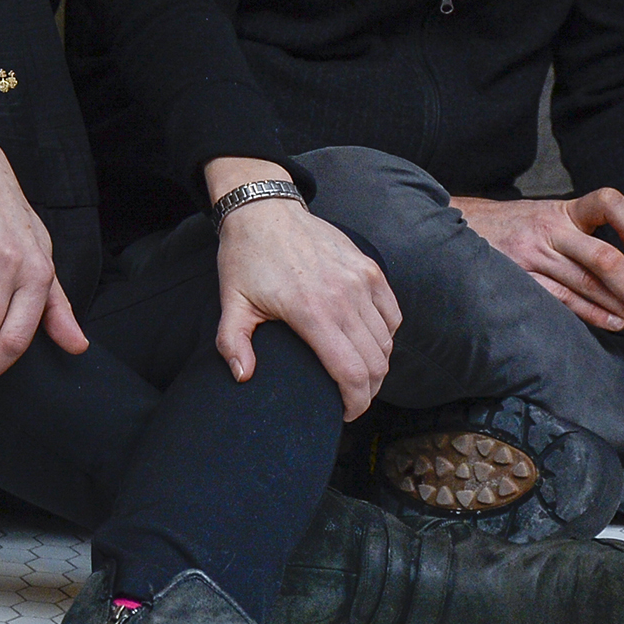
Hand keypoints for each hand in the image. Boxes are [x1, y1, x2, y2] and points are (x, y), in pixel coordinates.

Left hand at [207, 167, 401, 419]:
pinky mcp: (370, 269)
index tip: (344, 413)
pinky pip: (393, 314)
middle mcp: (344, 297)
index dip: (355, 402)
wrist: (264, 211)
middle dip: (367, 390)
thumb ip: (233, 342)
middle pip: (375, 363)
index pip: (351, 372)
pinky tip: (369, 344)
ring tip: (358, 376)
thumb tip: (243, 377)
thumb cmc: (246, 258)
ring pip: (387, 341)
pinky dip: (387, 336)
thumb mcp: (231, 302)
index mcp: (311, 311)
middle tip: (351, 400)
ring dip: (378, 365)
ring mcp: (362, 281)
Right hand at [456, 188, 623, 330]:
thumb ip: (587, 239)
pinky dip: (592, 313)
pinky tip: (612, 322)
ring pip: (586, 283)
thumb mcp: (549, 219)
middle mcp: (549, 230)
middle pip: (603, 258)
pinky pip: (562, 299)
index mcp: (561, 210)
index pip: (607, 202)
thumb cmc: (513, 227)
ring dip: (621, 305)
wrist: (457, 226)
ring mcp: (532, 256)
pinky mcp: (519, 278)